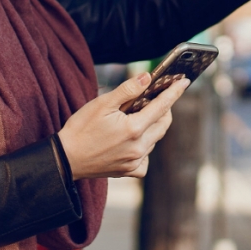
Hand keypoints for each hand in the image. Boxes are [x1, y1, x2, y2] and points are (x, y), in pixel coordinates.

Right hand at [57, 72, 188, 178]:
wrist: (65, 159)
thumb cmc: (81, 128)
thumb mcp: (102, 103)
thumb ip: (127, 90)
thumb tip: (147, 78)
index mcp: (133, 129)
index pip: (162, 106)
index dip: (174, 92)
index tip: (185, 82)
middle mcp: (139, 148)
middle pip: (163, 124)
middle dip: (164, 109)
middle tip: (157, 98)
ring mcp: (135, 162)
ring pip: (155, 139)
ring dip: (153, 127)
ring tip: (137, 118)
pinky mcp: (129, 171)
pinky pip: (146, 158)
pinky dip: (144, 147)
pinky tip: (131, 141)